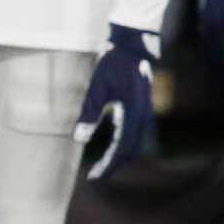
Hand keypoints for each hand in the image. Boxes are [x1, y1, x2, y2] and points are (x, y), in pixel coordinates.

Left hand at [74, 24, 159, 179]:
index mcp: (134, 114)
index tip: (94, 177)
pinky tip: (112, 148)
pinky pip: (134, 133)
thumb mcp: (97, 87)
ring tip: (103, 166)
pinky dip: (124, 145)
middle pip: (131, 151)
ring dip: (120, 157)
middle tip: (96, 176)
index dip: (108, 165)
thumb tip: (78, 139)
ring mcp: (145, 113)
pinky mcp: (142, 108)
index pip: (122, 149)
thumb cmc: (113, 64)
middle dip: (114, 165)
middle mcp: (143, 116)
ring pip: (135, 144)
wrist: (133, 46)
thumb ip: (88, 113)